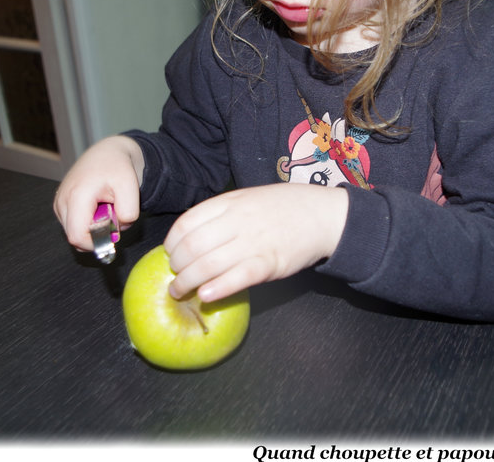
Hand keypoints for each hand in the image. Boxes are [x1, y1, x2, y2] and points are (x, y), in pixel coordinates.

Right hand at [53, 135, 144, 251]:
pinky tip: (98, 208)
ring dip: (93, 229)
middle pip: (75, 238)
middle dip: (97, 235)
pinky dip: (88, 223)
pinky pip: (74, 226)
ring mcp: (59, 204)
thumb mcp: (131, 187)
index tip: (113, 233)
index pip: (77, 237)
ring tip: (106, 208)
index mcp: (76, 196)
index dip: (96, 243)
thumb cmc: (118, 168)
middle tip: (112, 215)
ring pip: (75, 233)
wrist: (108, 153)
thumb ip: (128, 212)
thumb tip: (118, 229)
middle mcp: (62, 201)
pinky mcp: (60, 206)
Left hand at [163, 183, 348, 301]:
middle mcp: (238, 221)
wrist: (323, 215)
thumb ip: (222, 213)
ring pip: (208, 264)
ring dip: (188, 282)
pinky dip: (217, 288)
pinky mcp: (269, 263)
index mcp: (230, 202)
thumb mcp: (248, 198)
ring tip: (179, 291)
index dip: (172, 242)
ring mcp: (253, 242)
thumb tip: (191, 235)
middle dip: (177, 266)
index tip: (170, 253)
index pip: (187, 223)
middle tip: (174, 276)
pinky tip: (205, 296)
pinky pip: (237, 278)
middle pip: (192, 246)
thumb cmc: (284, 207)